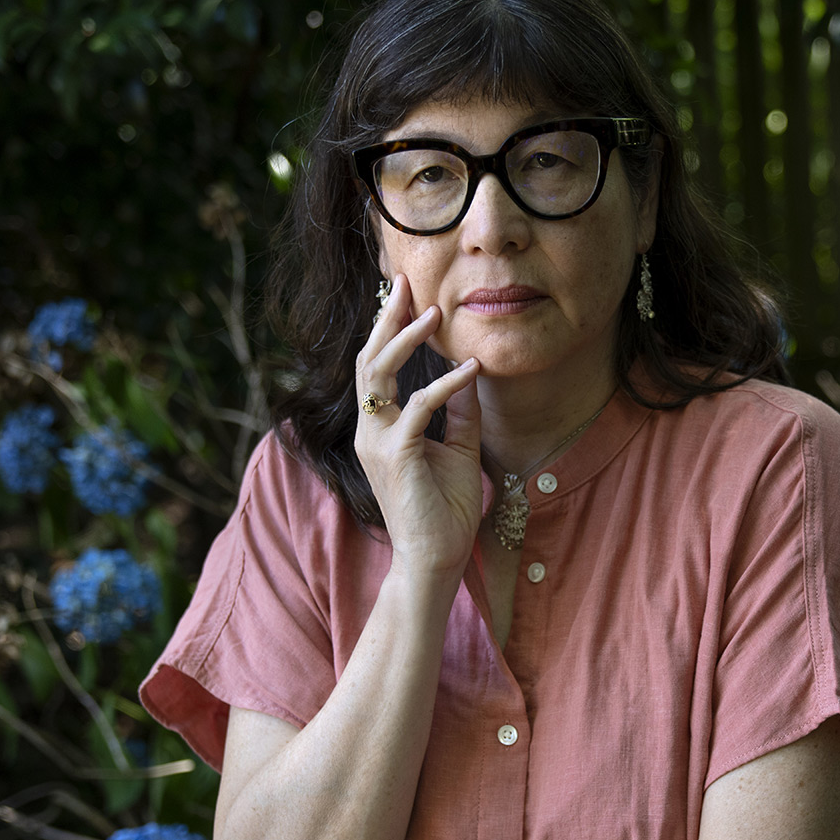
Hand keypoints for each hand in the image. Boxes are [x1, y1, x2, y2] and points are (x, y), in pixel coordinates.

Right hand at [353, 274, 483, 578]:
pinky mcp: (396, 455)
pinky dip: (446, 385)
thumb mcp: (458, 448)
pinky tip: (471, 369)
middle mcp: (369, 430)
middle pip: (368, 360)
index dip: (389, 328)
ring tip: (434, 313)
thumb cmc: (445, 510)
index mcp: (379, 427)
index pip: (377, 367)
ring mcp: (376, 441)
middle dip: (387, 318)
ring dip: (406, 340)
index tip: (407, 292)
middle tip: (406, 281)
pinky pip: (420, 407)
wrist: (437, 558)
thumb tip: (469, 373)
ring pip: (379, 375)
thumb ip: (459, 411)